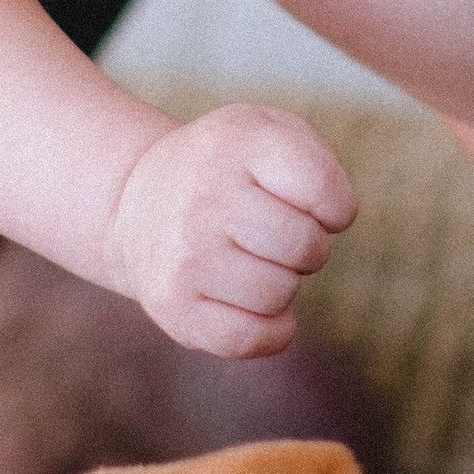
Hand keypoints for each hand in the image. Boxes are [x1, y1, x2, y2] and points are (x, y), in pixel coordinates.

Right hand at [104, 104, 356, 355]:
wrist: (137, 202)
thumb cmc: (228, 171)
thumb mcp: (269, 134)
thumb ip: (319, 166)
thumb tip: (335, 220)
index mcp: (237, 142)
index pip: (323, 188)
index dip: (334, 206)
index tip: (309, 202)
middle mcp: (204, 197)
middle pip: (306, 247)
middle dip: (308, 247)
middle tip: (276, 235)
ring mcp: (185, 256)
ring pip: (280, 295)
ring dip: (283, 285)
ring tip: (254, 260)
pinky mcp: (174, 308)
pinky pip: (252, 340)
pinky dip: (269, 329)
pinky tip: (251, 300)